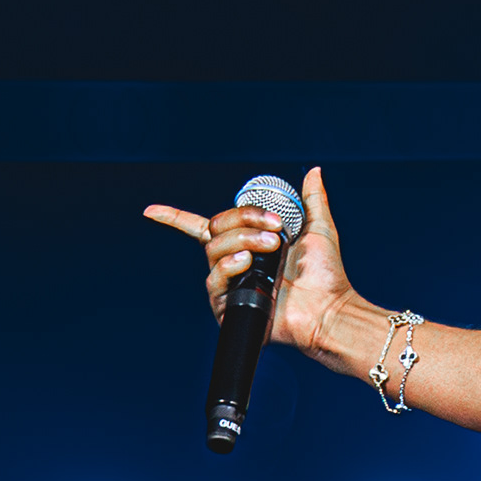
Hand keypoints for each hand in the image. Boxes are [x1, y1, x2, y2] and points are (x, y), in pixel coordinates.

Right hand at [143, 163, 359, 357]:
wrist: (330, 309)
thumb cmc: (326, 276)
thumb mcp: (318, 229)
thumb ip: (310, 201)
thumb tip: (314, 172)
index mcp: (245, 245)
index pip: (202, 228)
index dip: (173, 219)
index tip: (150, 211)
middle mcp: (232, 264)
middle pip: (213, 230)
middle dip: (243, 222)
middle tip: (276, 232)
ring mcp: (230, 285)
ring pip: (214, 251)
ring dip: (242, 241)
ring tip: (272, 249)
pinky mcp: (229, 307)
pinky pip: (215, 279)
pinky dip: (229, 266)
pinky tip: (247, 263)